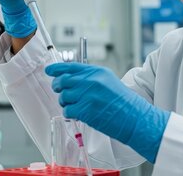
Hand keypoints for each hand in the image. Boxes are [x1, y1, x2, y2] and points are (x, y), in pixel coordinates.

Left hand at [45, 63, 169, 162]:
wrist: (133, 116)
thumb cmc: (122, 101)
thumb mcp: (107, 81)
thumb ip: (89, 77)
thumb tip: (69, 79)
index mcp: (96, 72)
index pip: (70, 66)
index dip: (56, 69)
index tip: (49, 70)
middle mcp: (91, 81)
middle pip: (63, 80)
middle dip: (58, 86)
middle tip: (60, 91)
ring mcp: (87, 95)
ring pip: (63, 96)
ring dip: (66, 102)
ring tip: (76, 105)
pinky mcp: (85, 110)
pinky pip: (68, 110)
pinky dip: (70, 113)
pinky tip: (78, 113)